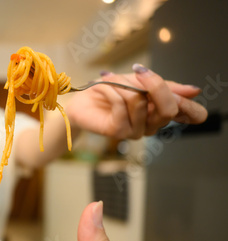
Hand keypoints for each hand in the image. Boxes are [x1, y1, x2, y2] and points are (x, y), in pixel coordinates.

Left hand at [66, 64, 206, 138]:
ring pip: (140, 102)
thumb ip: (165, 86)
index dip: (192, 106)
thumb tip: (194, 90)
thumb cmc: (112, 89)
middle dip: (155, 85)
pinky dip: (111, 89)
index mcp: (162, 112)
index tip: (182, 92)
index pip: (192, 115)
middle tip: (139, 71)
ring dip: (123, 83)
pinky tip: (102, 85)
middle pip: (169, 109)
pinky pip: (121, 105)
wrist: (82, 99)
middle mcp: (152, 125)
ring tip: (110, 78)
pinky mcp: (117, 132)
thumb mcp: (140, 81)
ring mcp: (135, 131)